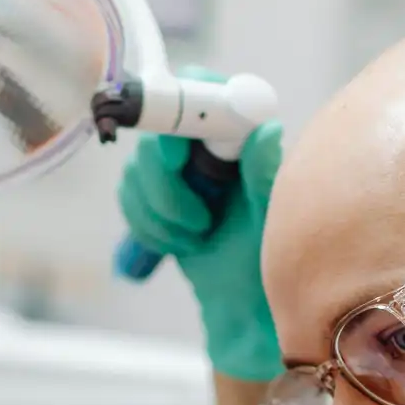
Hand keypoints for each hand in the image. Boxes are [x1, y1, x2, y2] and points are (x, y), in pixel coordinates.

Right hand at [118, 69, 282, 381]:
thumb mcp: (275, 222)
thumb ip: (266, 176)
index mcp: (240, 138)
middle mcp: (207, 147)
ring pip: (136, 170)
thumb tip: (265, 130)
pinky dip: (146, 227)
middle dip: (166, 184)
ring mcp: (180, 175)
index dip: (178, 110)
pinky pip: (129, 199)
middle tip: (199, 219)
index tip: (180, 156)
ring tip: (194, 239)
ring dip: (158, 213)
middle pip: (156, 133)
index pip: (199, 90)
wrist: (247, 314)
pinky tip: (175, 246)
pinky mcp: (158, 203)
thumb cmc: (273, 266)